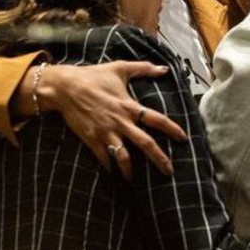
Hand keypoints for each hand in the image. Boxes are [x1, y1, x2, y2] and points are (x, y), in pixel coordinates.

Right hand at [34, 62, 187, 178]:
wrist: (65, 87)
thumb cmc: (93, 76)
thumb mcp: (120, 68)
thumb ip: (144, 68)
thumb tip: (164, 68)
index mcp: (130, 106)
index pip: (157, 119)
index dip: (172, 129)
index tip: (184, 138)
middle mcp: (121, 122)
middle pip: (145, 143)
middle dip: (159, 159)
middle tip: (170, 171)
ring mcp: (106, 132)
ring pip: (123, 157)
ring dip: (130, 171)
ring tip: (134, 181)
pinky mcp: (92, 139)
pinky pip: (103, 158)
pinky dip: (108, 168)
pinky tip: (112, 175)